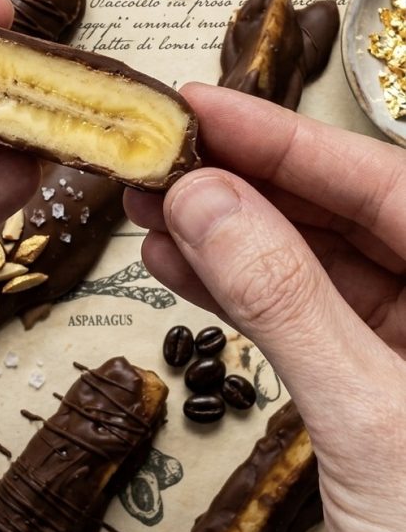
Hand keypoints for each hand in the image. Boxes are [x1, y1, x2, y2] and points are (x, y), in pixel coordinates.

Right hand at [126, 83, 405, 531]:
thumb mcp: (371, 424)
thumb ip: (286, 303)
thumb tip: (210, 201)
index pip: (381, 183)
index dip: (284, 138)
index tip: (204, 107)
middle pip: (342, 215)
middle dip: (243, 184)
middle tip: (158, 157)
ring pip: (313, 266)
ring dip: (230, 238)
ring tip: (149, 209)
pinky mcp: (376, 388)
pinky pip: (302, 320)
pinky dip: (240, 296)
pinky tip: (182, 267)